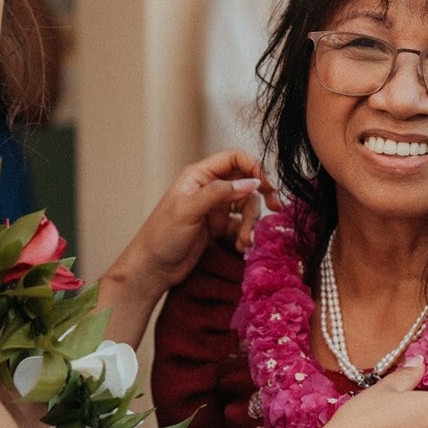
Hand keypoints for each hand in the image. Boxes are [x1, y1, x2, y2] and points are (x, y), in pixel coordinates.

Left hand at [113, 150, 276, 293]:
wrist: (152, 268)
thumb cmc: (161, 236)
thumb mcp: (189, 210)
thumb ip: (219, 193)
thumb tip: (250, 182)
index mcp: (199, 176)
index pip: (234, 159)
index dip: (253, 166)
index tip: (266, 184)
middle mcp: (209, 188)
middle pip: (245, 182)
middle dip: (260, 196)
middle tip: (274, 207)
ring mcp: (214, 208)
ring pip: (246, 206)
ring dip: (251, 223)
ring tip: (246, 241)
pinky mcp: (218, 227)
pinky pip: (241, 225)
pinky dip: (245, 235)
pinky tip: (242, 247)